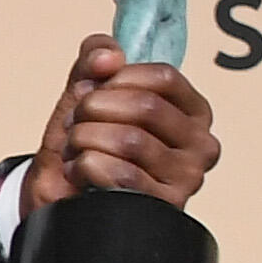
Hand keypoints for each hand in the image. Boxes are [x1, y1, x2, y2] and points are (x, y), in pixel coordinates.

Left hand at [28, 36, 217, 207]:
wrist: (62, 195)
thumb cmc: (85, 144)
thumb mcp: (86, 92)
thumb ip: (94, 59)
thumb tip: (108, 56)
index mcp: (191, 111)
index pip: (164, 78)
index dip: (119, 78)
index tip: (93, 88)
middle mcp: (200, 144)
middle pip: (146, 107)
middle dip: (94, 109)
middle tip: (75, 121)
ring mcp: (187, 178)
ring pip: (130, 141)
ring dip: (84, 140)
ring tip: (75, 147)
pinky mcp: (164, 206)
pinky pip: (121, 175)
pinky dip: (85, 167)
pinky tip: (79, 171)